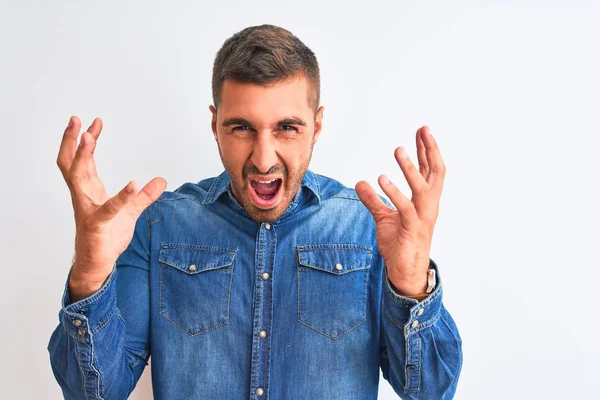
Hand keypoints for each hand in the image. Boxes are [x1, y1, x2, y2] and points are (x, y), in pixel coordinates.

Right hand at [57, 116, 166, 299]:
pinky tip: (134, 184)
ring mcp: (86, 209)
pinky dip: (122, 196)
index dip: (87, 140)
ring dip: (81, 156)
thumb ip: (145, 196)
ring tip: (88, 137)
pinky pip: (108, 208)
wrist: (98, 262)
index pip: (82, 160)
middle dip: (70, 140)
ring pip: (76, 177)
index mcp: (88, 190)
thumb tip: (161, 180)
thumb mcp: (131, 211)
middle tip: (75, 119)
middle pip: (69, 162)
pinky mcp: (96, 225)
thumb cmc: (107, 236)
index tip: (95, 123)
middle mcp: (82, 196)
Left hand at [355, 126, 445, 295]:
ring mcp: (423, 218)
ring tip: (398, 149)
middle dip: (430, 150)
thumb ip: (374, 200)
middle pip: (435, 173)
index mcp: (426, 201)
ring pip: (421, 188)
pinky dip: (393, 193)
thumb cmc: (400, 244)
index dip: (427, 150)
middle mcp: (429, 206)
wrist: (405, 271)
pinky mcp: (412, 229)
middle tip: (424, 129)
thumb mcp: (383, 218)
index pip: (430, 170)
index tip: (423, 130)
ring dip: (410, 168)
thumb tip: (360, 183)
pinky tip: (380, 180)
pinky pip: (404, 208)